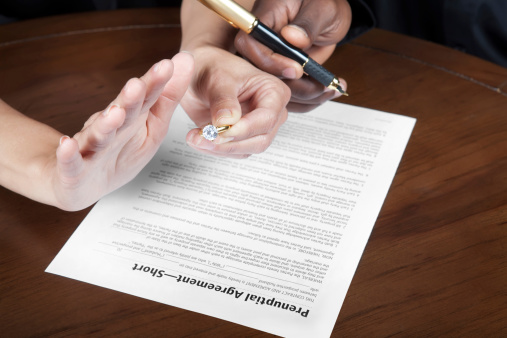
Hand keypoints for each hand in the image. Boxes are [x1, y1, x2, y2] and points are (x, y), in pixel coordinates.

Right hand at [51, 52, 193, 209]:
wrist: (80, 184)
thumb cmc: (120, 154)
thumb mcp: (152, 128)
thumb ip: (168, 98)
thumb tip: (186, 59)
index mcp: (130, 118)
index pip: (144, 98)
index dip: (154, 83)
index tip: (167, 67)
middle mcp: (110, 128)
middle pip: (121, 112)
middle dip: (130, 99)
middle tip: (138, 85)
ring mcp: (90, 148)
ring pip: (99, 135)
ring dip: (106, 124)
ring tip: (115, 113)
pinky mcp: (73, 170)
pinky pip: (70, 162)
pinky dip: (67, 154)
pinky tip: (67, 144)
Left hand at [180, 46, 290, 157]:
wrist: (200, 71)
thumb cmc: (214, 67)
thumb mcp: (218, 78)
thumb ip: (223, 100)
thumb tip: (227, 122)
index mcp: (273, 92)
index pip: (267, 118)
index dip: (243, 129)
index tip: (219, 131)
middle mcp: (271, 113)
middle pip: (260, 140)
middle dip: (229, 143)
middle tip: (203, 136)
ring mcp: (257, 127)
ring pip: (246, 150)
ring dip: (219, 148)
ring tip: (195, 137)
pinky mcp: (242, 138)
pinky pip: (232, 152)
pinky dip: (213, 149)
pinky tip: (198, 138)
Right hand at [233, 0, 350, 111]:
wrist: (329, 12)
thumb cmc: (323, 1)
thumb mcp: (321, 8)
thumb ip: (307, 23)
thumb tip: (292, 37)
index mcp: (264, 20)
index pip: (250, 45)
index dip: (270, 62)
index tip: (296, 69)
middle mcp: (262, 44)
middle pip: (261, 74)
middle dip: (292, 86)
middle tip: (322, 85)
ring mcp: (271, 61)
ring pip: (276, 90)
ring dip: (306, 95)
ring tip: (332, 89)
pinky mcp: (283, 74)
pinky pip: (289, 93)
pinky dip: (310, 97)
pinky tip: (329, 90)